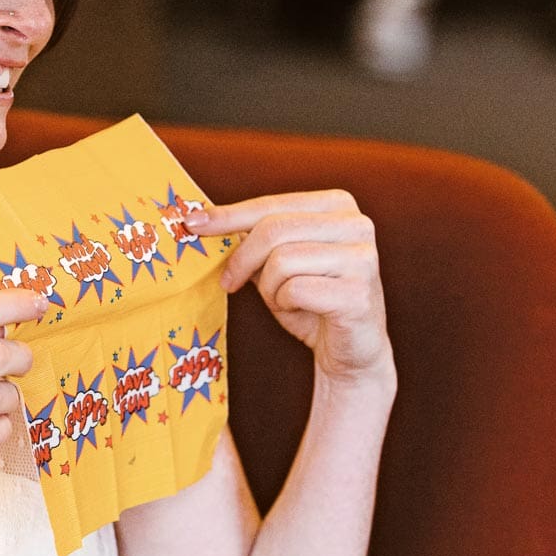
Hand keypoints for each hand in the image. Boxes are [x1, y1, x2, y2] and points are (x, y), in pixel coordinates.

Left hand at [186, 191, 393, 385]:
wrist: (351, 351)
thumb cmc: (311, 302)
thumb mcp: (278, 264)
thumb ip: (252, 239)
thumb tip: (203, 220)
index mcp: (338, 205)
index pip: (272, 204)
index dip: (229, 215)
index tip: (192, 224)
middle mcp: (357, 224)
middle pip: (273, 230)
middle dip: (242, 259)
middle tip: (229, 282)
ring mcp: (363, 258)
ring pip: (281, 261)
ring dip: (269, 289)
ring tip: (282, 301)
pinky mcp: (358, 293)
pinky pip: (295, 290)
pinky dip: (285, 305)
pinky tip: (300, 312)